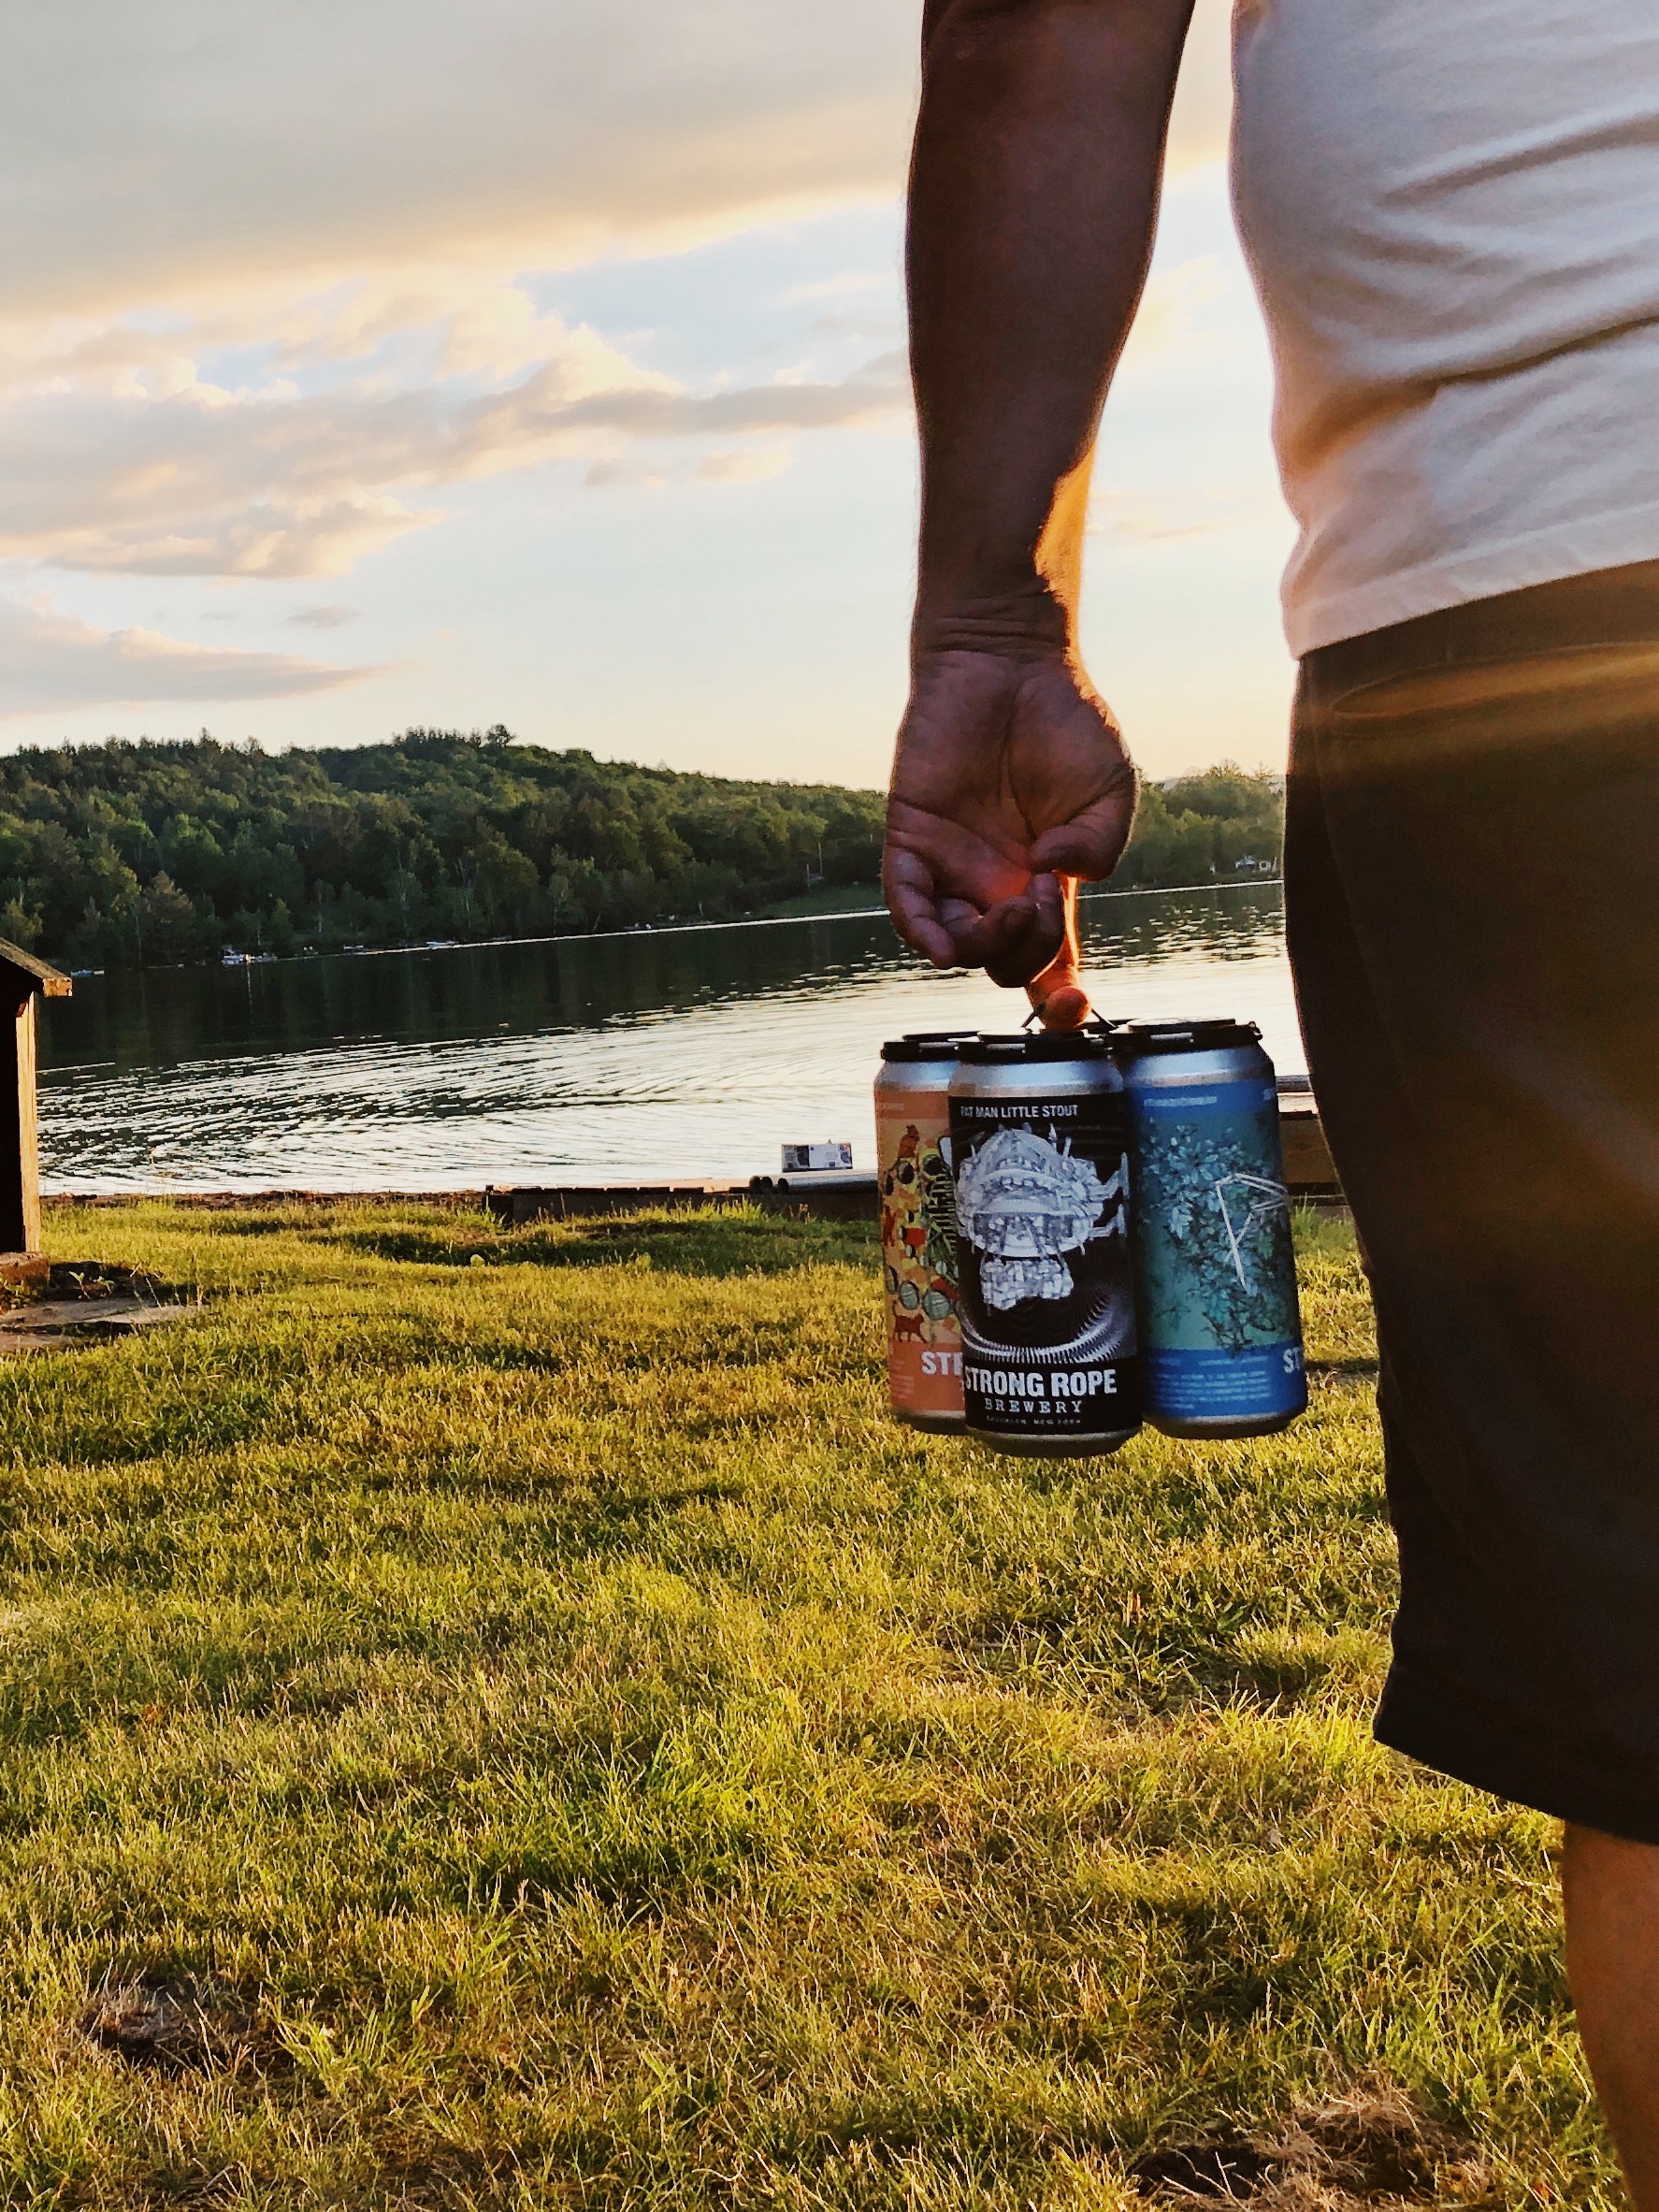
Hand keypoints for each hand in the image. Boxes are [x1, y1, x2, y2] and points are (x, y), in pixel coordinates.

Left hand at [883, 647, 1136, 1021]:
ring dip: (986, 946)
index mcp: (1045, 886)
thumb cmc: (1066, 725)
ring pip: (958, 944)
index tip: (1075, 1011)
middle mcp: (996, 886)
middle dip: (1031, 952)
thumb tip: (1053, 879)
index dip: (1059, 1000)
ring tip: (1013, 907)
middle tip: (1045, 899)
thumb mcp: (1110, 791)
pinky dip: (922, 929)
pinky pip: (906, 902)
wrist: (1010, 662)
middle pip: (1005, 962)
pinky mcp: (912, 838)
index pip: (1048, 962)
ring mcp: (952, 867)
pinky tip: (943, 942)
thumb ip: (1100, 845)